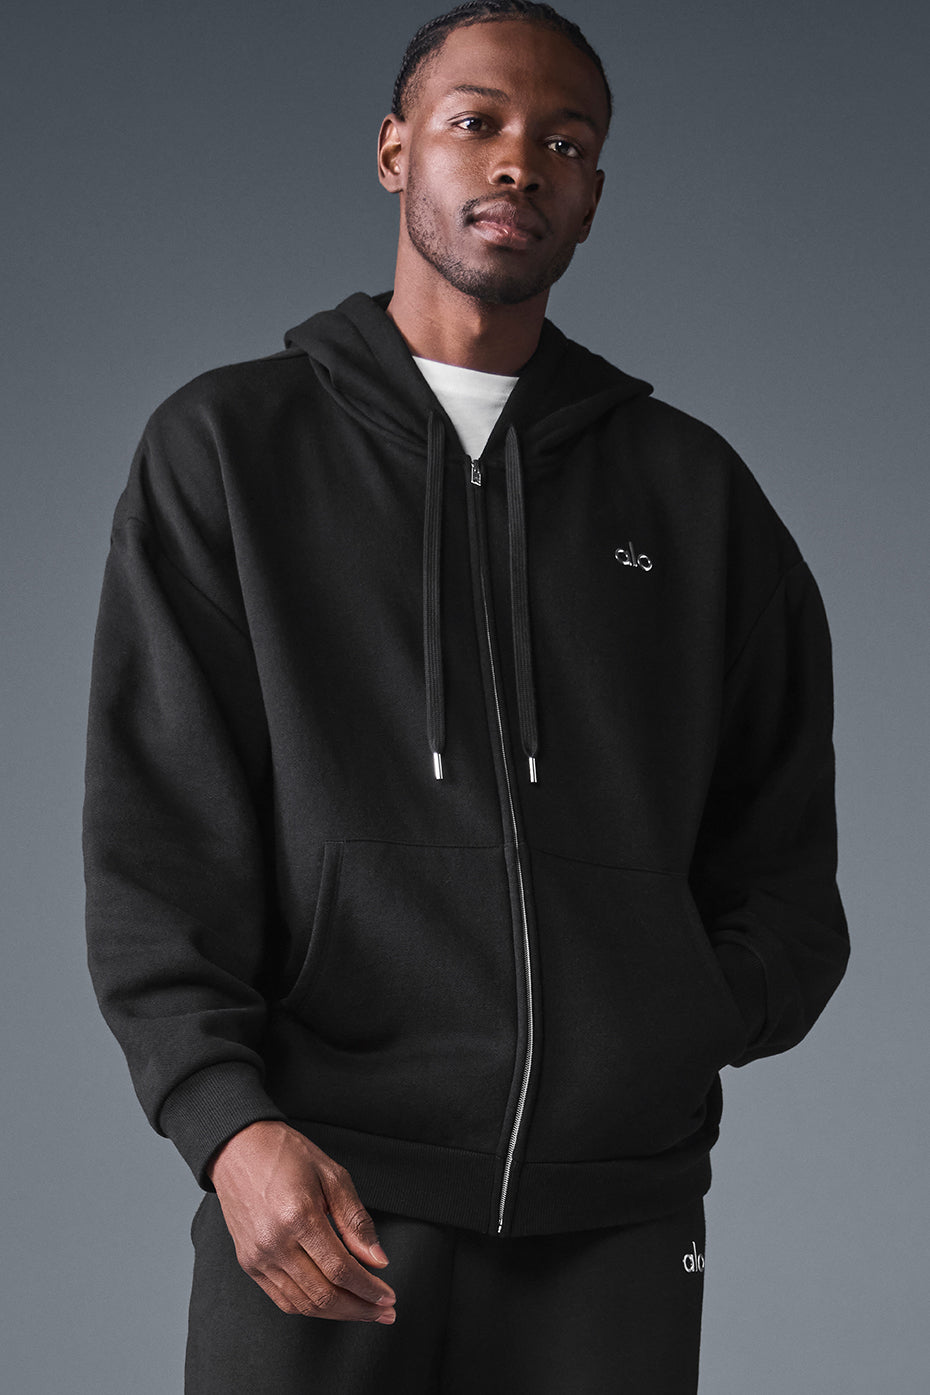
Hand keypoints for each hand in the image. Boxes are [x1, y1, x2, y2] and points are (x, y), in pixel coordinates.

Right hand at [206, 1120, 395, 1322]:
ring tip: (364, 1311)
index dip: (369, 1289)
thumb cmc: (286, 1154)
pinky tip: (331, 1304)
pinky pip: (283, 1299)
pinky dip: (310, 1308)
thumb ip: (356, 1220)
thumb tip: (378, 1259)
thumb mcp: (332, 1175)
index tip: (389, 1297)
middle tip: (385, 1312)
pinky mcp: (249, 1263)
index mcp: (298, 1217)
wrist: (238, 1148)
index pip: (341, 1269)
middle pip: (324, 1295)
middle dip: (360, 1308)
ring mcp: (258, 1257)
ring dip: (338, 1314)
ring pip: (303, 1304)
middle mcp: (274, 1242)